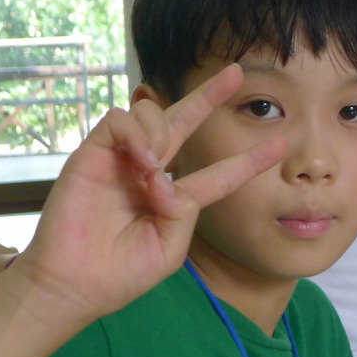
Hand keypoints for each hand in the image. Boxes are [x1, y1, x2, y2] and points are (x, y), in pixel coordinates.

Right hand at [6, 64, 287, 326]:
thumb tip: (165, 176)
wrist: (74, 283)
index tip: (282, 145)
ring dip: (162, 133)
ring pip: (153, 116)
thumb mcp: (168, 248)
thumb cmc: (120, 274)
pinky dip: (137, 134)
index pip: (219, 174)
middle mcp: (152, 171)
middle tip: (237, 73)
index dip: (250, 161)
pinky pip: (120, 121)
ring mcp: (123, 160)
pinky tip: (141, 159)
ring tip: (152, 167)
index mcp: (175, 199)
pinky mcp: (93, 153)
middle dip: (210, 95)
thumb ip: (182, 212)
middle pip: (186, 123)